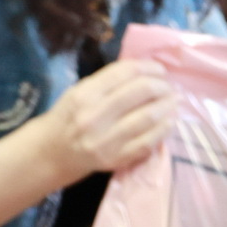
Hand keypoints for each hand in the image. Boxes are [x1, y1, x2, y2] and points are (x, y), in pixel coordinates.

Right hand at [36, 58, 176, 185]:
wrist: (53, 153)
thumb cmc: (69, 117)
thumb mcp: (80, 91)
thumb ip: (109, 81)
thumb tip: (147, 72)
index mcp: (85, 94)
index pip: (126, 72)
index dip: (149, 67)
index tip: (160, 70)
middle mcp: (94, 116)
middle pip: (141, 91)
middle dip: (162, 86)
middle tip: (168, 87)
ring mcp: (106, 139)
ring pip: (149, 116)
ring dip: (168, 106)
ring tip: (173, 102)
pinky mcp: (116, 158)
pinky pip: (149, 141)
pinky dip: (164, 128)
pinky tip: (169, 121)